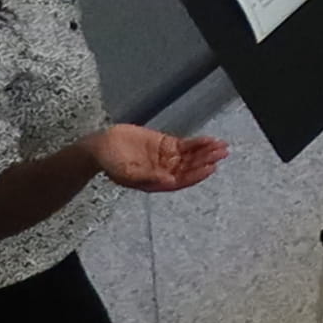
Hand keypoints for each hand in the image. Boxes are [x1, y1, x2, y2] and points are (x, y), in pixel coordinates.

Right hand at [91, 124, 221, 194]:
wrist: (100, 146)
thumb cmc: (109, 163)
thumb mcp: (125, 172)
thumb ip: (147, 176)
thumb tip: (169, 181)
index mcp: (156, 182)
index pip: (182, 180)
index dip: (197, 175)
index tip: (211, 168)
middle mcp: (165, 172)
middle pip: (190, 167)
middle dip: (206, 161)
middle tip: (222, 154)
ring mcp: (167, 158)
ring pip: (191, 156)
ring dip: (206, 151)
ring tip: (222, 146)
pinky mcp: (166, 145)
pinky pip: (186, 145)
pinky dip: (198, 143)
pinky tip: (209, 140)